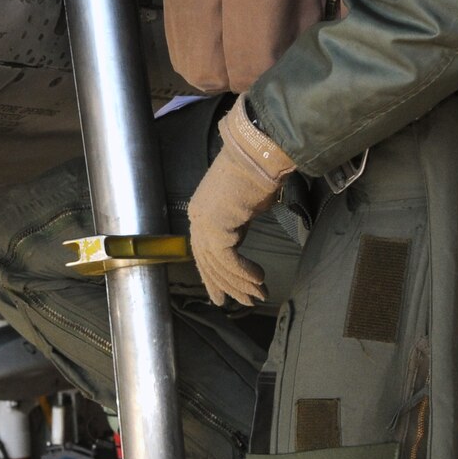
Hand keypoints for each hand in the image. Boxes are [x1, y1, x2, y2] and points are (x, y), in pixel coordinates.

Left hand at [187, 100, 295, 307]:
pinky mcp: (215, 227)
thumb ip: (239, 224)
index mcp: (203, 212)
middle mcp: (198, 218)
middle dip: (224, 285)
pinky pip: (228, 260)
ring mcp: (204, 222)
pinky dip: (244, 272)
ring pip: (219, 265)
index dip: (214, 276)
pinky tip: (259, 279)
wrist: (257, 155)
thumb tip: (243, 236)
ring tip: (258, 296)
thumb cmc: (256, 174)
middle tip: (239, 303)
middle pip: (208, 262)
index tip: (223, 294)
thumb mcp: (245, 205)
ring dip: (240, 283)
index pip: (204, 252)